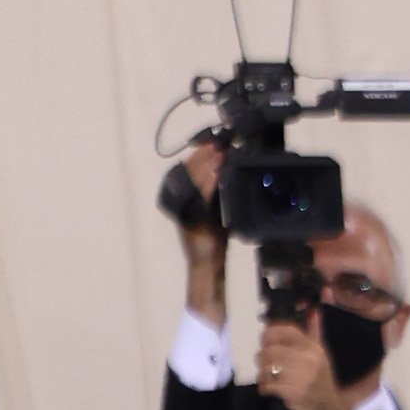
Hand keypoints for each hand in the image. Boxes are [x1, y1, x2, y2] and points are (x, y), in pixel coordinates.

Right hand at [178, 135, 228, 318]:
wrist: (208, 267)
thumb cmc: (214, 242)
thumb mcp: (218, 213)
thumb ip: (219, 195)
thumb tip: (228, 173)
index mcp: (186, 197)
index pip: (191, 168)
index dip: (201, 153)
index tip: (214, 141)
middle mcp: (181, 200)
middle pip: (190, 169)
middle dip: (205, 154)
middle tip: (218, 142)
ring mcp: (183, 208)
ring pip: (193, 179)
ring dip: (207, 163)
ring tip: (218, 151)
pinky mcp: (190, 217)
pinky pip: (201, 195)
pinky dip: (209, 182)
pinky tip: (217, 172)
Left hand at [257, 309, 352, 409]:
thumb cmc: (322, 384)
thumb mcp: (322, 357)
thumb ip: (315, 333)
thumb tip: (314, 312)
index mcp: (312, 347)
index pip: (281, 330)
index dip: (268, 336)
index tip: (267, 345)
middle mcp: (307, 358)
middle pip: (268, 350)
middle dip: (263, 361)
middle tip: (267, 369)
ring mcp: (300, 376)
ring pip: (266, 367)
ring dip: (263, 375)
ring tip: (269, 381)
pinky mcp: (293, 393)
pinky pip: (267, 384)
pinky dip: (264, 388)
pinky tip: (269, 391)